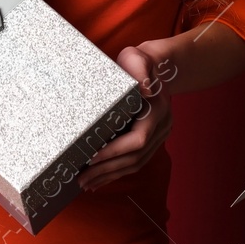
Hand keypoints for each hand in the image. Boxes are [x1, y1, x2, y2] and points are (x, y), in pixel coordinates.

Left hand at [77, 43, 172, 191]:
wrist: (155, 66)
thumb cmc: (140, 63)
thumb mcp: (138, 59)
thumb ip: (141, 70)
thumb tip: (145, 88)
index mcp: (158, 112)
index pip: (137, 140)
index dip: (115, 151)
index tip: (91, 157)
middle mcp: (162, 128)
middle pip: (135, 158)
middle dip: (108, 170)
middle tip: (82, 179)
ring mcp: (159, 136)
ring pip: (136, 164)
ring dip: (111, 175)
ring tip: (88, 184)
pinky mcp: (151, 140)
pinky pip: (135, 161)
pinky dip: (118, 171)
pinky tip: (101, 178)